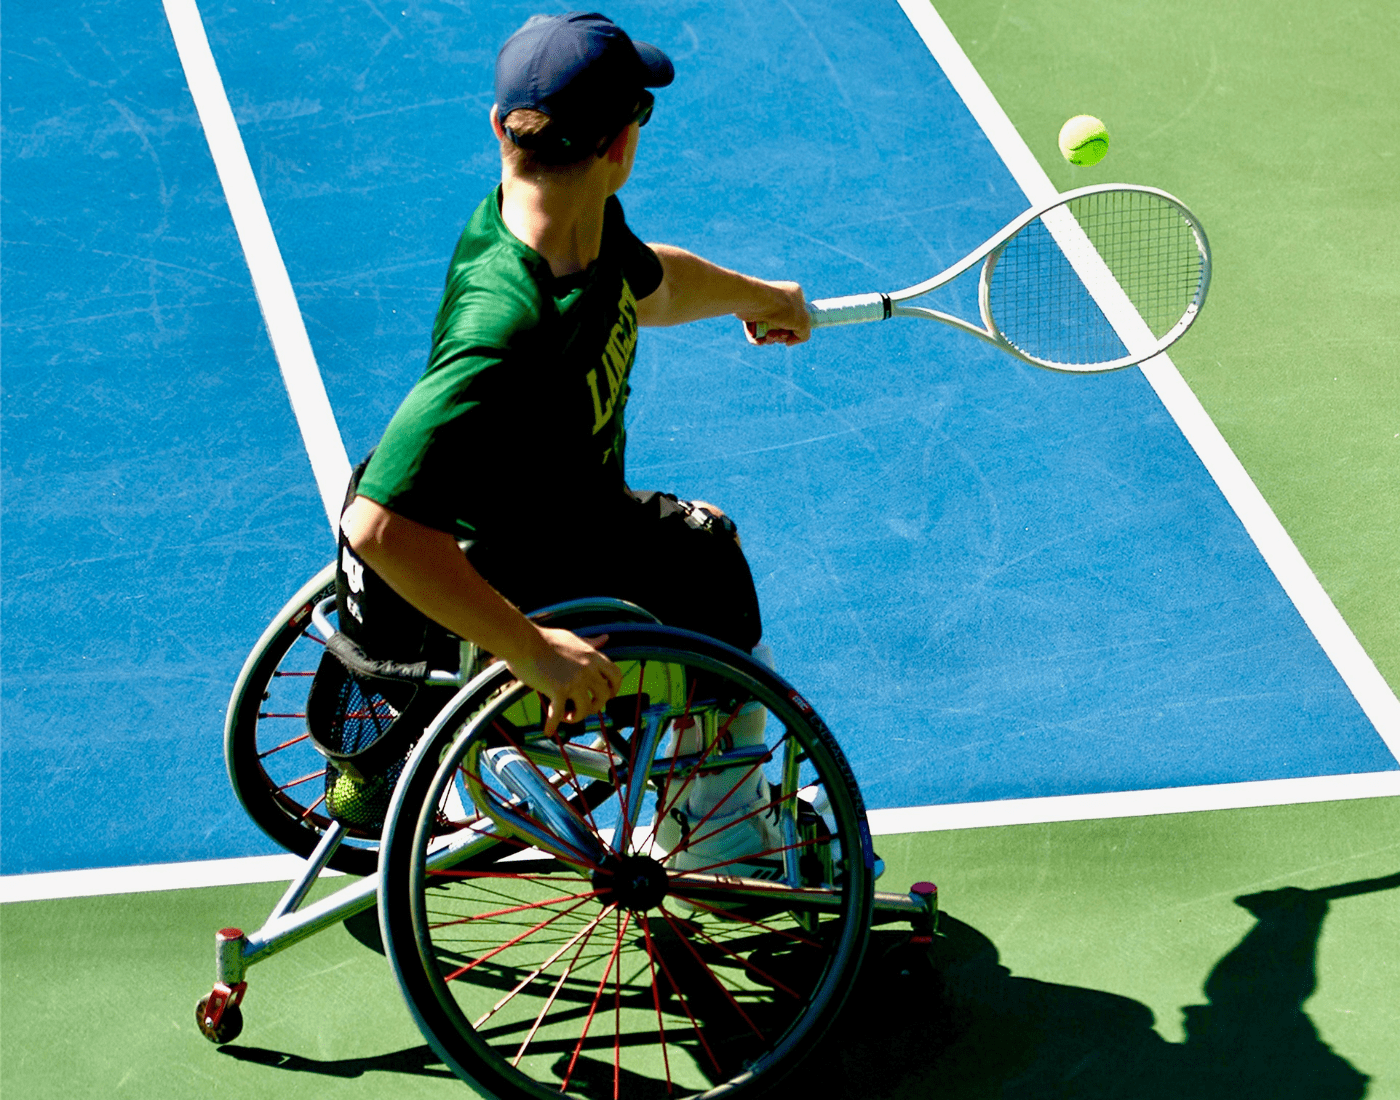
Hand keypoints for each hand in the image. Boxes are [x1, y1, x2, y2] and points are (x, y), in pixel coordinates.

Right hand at [505, 627, 622, 736]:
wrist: (522, 641)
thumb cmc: (544, 639)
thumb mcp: (572, 638)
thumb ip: (590, 643)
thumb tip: (605, 638)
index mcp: (592, 656)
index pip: (616, 675)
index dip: (614, 689)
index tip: (607, 695)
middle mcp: (588, 669)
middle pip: (603, 696)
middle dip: (596, 705)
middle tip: (583, 708)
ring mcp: (574, 680)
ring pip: (586, 708)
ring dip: (577, 716)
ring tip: (566, 716)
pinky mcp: (558, 690)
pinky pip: (559, 714)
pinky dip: (553, 725)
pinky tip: (548, 730)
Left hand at [740, 280, 810, 345]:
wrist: (754, 301)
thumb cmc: (780, 308)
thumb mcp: (803, 322)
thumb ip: (805, 334)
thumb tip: (789, 341)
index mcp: (795, 295)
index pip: (800, 316)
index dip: (797, 328)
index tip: (793, 333)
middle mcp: (780, 299)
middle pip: (785, 326)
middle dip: (782, 336)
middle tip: (779, 334)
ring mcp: (764, 307)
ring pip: (770, 331)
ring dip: (770, 339)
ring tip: (768, 336)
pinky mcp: (751, 314)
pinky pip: (757, 331)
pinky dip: (758, 338)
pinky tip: (759, 339)